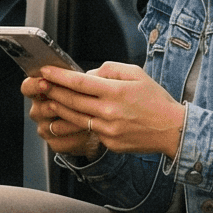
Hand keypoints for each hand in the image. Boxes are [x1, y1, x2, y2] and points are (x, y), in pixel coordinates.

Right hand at [22, 73, 101, 159]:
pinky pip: (62, 142)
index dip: (34, 85)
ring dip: (71, 121)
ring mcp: (44, 128)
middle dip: (54, 105)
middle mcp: (38, 111)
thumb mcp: (81, 84)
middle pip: (39, 109)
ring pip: (53, 127)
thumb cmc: (84, 98)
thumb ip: (79, 77)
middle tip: (67, 101)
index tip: (45, 82)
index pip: (27, 87)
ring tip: (88, 116)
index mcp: (39, 92)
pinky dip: (76, 137)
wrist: (93, 122)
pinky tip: (88, 131)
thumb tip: (91, 71)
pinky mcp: (54, 143)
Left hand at [35, 63, 185, 160]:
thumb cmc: (156, 99)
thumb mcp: (136, 74)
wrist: (172, 130)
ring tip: (48, 99)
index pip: (79, 83)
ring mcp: (108, 130)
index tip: (45, 70)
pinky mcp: (109, 143)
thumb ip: (110, 70)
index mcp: (116, 92)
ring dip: (59, 108)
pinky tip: (69, 115)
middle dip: (52, 91)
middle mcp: (109, 112)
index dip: (59, 76)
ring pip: (75, 118)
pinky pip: (89, 130)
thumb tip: (87, 75)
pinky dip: (79, 122)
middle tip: (39, 84)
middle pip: (72, 101)